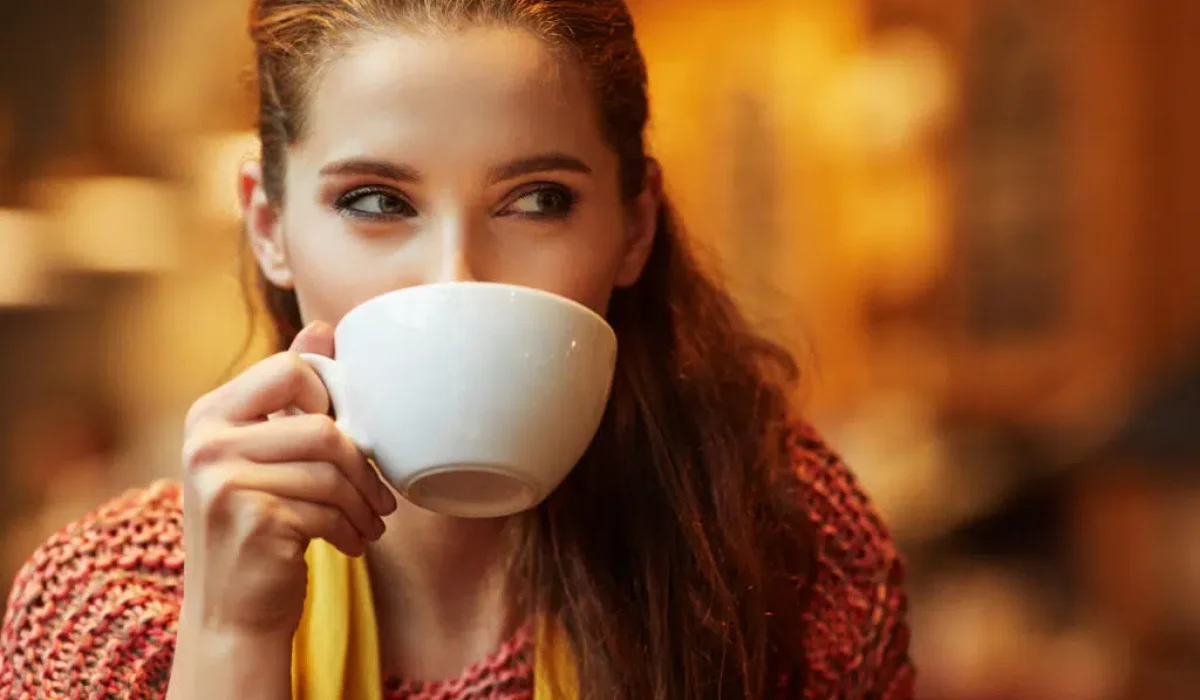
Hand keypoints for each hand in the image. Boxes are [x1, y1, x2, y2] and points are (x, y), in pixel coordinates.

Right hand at [177, 322, 397, 637]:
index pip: (290, 369)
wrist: (231, 616)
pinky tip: (351, 544)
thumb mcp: (265, 456)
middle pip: (321, 427)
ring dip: (364, 504)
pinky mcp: (251, 520)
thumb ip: (289, 395)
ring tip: (369, 523)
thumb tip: (323, 327)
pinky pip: (327, 509)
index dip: (330, 400)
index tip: (343, 437)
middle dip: (362, 466)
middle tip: (379, 496)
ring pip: (330, 472)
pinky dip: (351, 530)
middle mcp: (206, 443)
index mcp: (209, 414)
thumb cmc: (259, 528)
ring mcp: (222, 482)